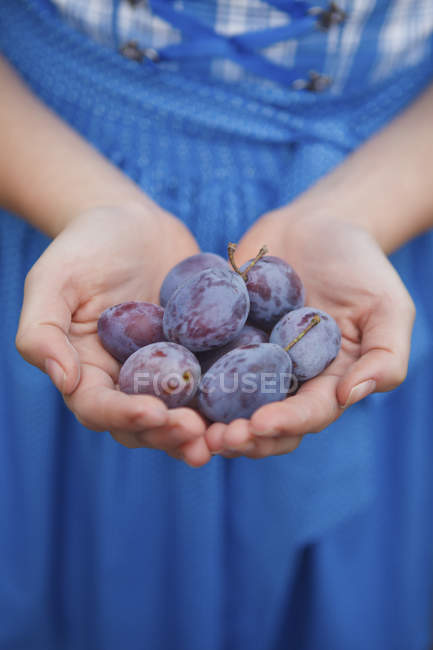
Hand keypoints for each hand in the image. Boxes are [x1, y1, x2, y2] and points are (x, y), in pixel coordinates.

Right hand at [16, 203, 211, 466]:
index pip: (98, 407)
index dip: (123, 415)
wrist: (134, 223)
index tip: (154, 411)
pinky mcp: (197, 357)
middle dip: (168, 433)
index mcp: (86, 372)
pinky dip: (229, 398)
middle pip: (143, 423)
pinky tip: (254, 402)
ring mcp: (164, 373)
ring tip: (228, 436)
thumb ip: (41, 329)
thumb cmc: (86, 246)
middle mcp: (125, 381)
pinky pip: (213, 383)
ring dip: (202, 430)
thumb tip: (62, 379)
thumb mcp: (52, 278)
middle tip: (197, 434)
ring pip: (180, 414)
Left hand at [206, 208, 414, 458]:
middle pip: (261, 420)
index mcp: (324, 383)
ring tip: (185, 423)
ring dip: (206, 418)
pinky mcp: (220, 335)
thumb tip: (353, 395)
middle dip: (240, 435)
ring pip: (225, 401)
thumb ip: (384, 356)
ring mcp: (248, 359)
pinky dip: (183, 374)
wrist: (317, 224)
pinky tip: (163, 378)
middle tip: (217, 437)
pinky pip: (199, 358)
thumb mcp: (387, 307)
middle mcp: (282, 380)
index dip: (285, 424)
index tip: (261, 424)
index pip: (306, 415)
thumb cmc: (360, 266)